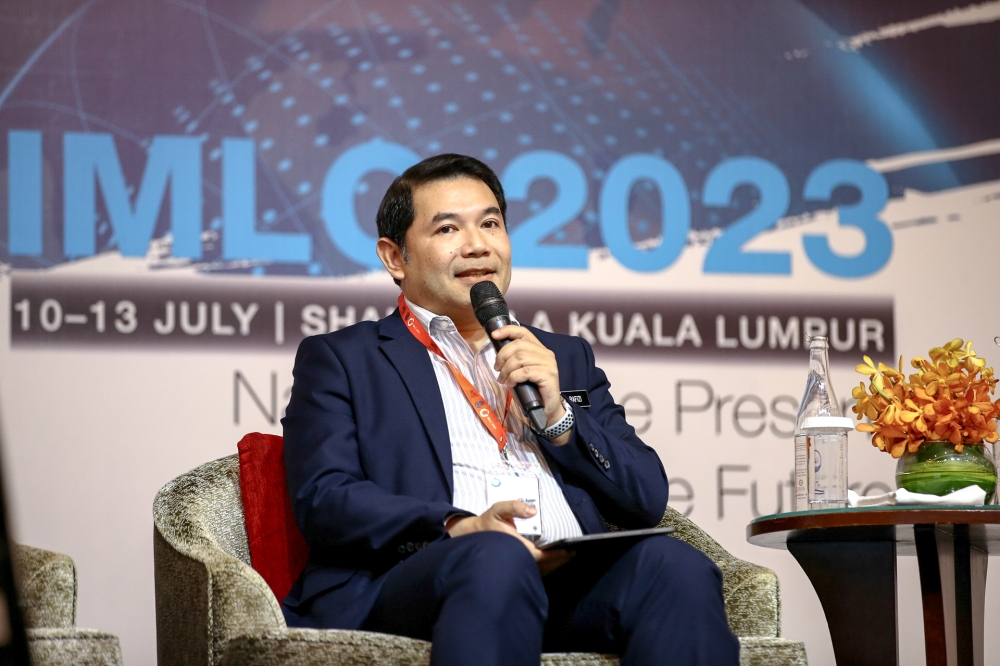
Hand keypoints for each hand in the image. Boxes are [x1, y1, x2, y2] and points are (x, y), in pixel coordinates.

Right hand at [446, 500, 572, 574]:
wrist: (472, 536)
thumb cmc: (488, 522)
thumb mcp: (499, 509)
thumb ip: (515, 507)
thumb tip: (533, 511)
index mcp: (518, 547)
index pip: (542, 555)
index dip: (556, 554)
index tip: (568, 550)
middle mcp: (519, 559)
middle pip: (544, 565)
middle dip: (559, 561)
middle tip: (572, 553)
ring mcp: (517, 565)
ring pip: (540, 570)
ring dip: (554, 565)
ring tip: (565, 558)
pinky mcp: (515, 567)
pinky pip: (534, 571)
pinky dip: (545, 568)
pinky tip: (551, 562)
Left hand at [491, 326, 570, 443]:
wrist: (547, 410)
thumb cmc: (532, 390)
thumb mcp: (520, 371)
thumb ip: (514, 359)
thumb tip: (498, 351)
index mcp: (540, 349)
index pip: (523, 332)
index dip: (507, 330)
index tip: (494, 335)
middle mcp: (546, 354)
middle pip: (518, 345)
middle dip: (502, 356)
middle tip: (497, 369)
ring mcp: (549, 364)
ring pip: (520, 358)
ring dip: (506, 369)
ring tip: (503, 379)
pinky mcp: (548, 375)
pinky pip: (524, 372)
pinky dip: (513, 377)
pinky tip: (511, 384)